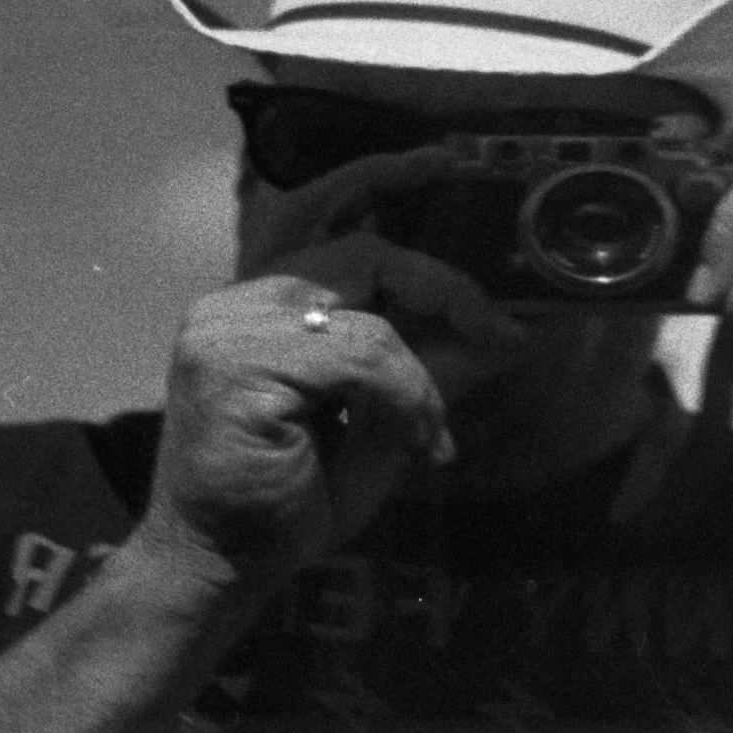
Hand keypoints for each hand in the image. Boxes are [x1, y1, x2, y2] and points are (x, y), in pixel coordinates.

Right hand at [135, 153, 525, 598]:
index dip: (381, 176)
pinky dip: (403, 397)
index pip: (321, 215)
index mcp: (259, 304)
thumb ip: (430, 369)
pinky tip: (412, 442)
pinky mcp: (238, 365)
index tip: (443, 160)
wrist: (220, 571)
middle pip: (359, 252)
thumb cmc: (293, 501)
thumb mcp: (382, 422)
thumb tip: (511, 329)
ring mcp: (229, 328)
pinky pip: (359, 355)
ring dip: (420, 374)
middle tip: (499, 328)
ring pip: (367, 310)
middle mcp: (237, 302)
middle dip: (440, 282)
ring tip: (430, 434)